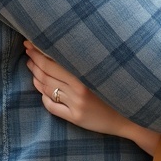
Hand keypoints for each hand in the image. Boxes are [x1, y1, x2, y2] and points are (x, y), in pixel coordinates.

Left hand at [24, 42, 158, 153]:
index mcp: (87, 74)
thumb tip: (65, 46)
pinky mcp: (76, 118)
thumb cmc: (119, 88)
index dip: (40, 50)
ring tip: (31, 66)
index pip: (55, 59)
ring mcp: (77, 105)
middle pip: (48, 73)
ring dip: (36, 76)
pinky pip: (52, 106)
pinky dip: (44, 97)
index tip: (30, 42)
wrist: (133, 116)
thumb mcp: (105, 70)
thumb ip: (86, 61)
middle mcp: (81, 89)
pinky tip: (41, 90)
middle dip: (34, 60)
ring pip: (48, 88)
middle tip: (27, 51)